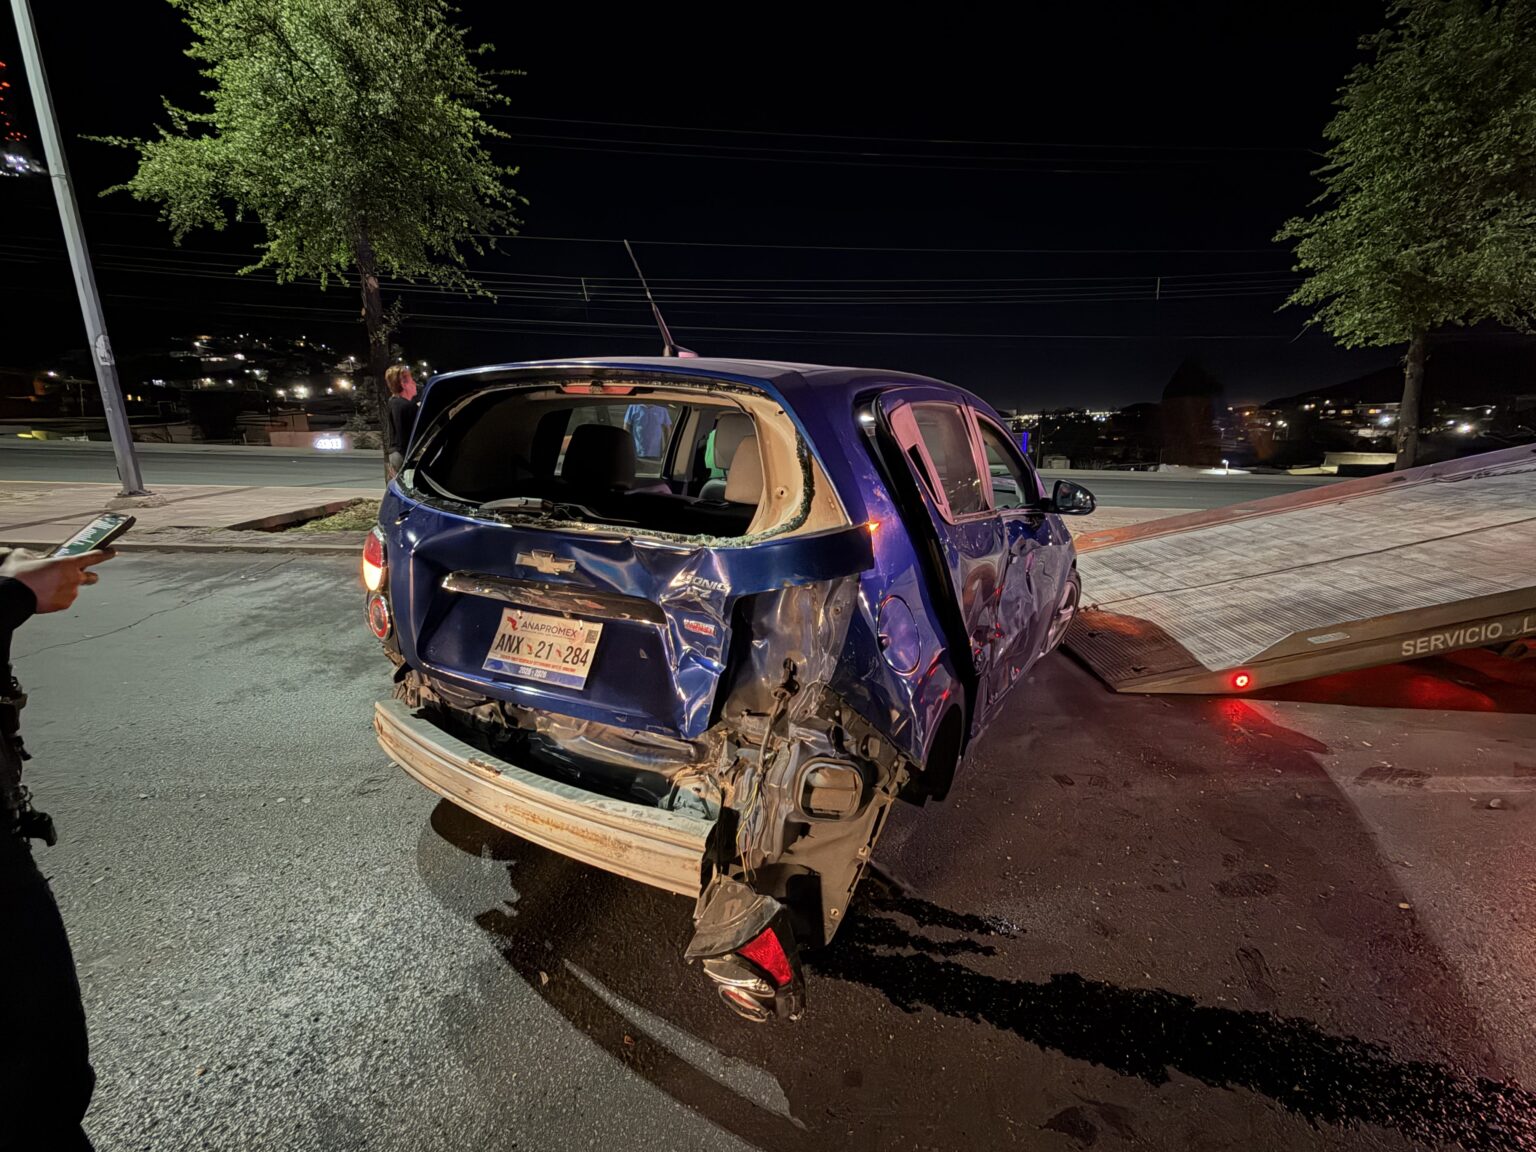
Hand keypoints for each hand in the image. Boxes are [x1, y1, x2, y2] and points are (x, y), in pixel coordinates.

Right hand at [0, 549, 115, 612]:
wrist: (12, 596)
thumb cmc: (19, 576)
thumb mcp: (23, 556)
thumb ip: (34, 555)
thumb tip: (33, 557)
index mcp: (68, 563)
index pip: (93, 556)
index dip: (105, 554)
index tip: (113, 552)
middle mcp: (74, 578)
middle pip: (91, 577)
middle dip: (89, 575)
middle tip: (78, 575)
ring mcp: (70, 593)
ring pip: (74, 589)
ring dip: (65, 587)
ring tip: (47, 586)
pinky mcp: (64, 605)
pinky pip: (65, 599)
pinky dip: (58, 597)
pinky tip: (45, 594)